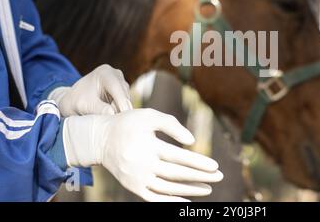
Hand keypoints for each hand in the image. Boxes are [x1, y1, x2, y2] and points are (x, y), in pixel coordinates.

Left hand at [49, 64, 132, 115]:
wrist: (74, 100)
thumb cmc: (77, 101)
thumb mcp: (84, 105)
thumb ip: (98, 108)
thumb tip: (112, 113)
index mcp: (105, 73)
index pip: (116, 87)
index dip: (121, 102)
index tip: (124, 116)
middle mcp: (116, 75)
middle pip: (124, 94)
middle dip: (121, 109)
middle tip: (117, 125)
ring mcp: (121, 82)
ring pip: (126, 100)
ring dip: (120, 111)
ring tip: (110, 122)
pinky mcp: (123, 91)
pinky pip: (125, 103)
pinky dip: (120, 111)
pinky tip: (112, 118)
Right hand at [63, 109, 223, 201]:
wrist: (100, 140)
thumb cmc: (129, 124)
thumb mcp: (149, 116)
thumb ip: (171, 124)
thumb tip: (192, 141)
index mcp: (148, 147)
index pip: (179, 157)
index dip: (198, 162)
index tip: (215, 165)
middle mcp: (143, 165)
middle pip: (177, 174)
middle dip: (201, 176)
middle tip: (220, 176)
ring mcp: (137, 179)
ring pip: (168, 189)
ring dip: (190, 190)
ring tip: (208, 189)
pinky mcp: (133, 187)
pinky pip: (154, 199)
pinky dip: (171, 202)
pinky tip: (186, 203)